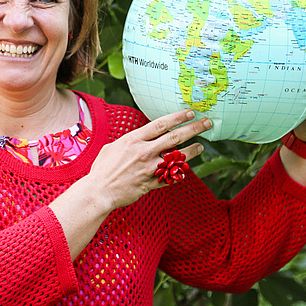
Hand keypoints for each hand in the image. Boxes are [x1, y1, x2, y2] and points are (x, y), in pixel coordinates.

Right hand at [86, 109, 210, 210]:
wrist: (99, 191)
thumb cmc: (102, 169)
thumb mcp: (112, 147)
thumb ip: (129, 141)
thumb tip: (139, 137)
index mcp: (134, 140)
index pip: (160, 124)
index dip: (177, 117)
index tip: (190, 113)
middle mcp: (144, 152)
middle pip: (175, 137)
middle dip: (193, 129)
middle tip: (206, 123)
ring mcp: (149, 169)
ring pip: (178, 158)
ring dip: (192, 151)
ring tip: (200, 146)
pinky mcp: (151, 183)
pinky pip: (170, 178)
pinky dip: (179, 173)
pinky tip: (186, 169)